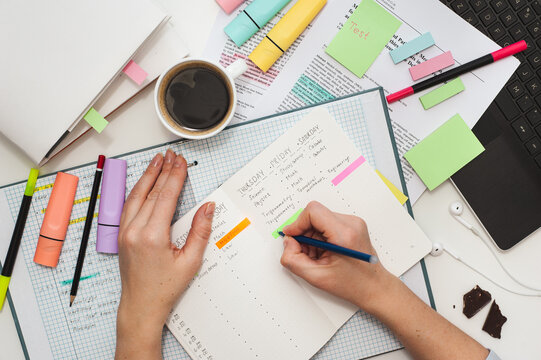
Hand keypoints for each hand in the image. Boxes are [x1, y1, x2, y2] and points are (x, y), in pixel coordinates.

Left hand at [115, 149, 214, 358]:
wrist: (141, 306)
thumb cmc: (164, 288)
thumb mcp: (190, 262)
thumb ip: (200, 231)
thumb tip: (208, 207)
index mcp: (152, 236)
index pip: (165, 197)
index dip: (175, 177)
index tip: (181, 162)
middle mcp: (134, 231)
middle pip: (151, 192)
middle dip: (163, 171)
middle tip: (172, 155)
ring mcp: (124, 232)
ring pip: (136, 196)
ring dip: (148, 176)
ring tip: (157, 160)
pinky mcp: (121, 235)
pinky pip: (129, 205)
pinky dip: (138, 190)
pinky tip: (144, 182)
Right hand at [280, 201, 395, 313]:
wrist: (374, 287)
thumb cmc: (352, 284)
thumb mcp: (316, 277)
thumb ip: (293, 260)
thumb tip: (288, 242)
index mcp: (344, 234)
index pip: (313, 211)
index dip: (297, 223)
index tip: (291, 237)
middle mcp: (351, 223)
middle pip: (315, 214)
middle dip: (304, 232)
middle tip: (306, 252)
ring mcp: (353, 222)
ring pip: (320, 218)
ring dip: (312, 235)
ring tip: (318, 255)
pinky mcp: (352, 225)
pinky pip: (327, 223)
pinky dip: (320, 236)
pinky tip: (324, 252)